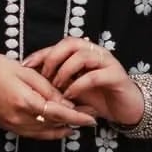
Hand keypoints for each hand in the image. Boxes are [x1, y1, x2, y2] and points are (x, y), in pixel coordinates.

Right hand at [0, 50, 97, 139]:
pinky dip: (46, 132)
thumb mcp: (25, 71)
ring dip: (60, 130)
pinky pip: (31, 133)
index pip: (59, 113)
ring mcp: (11, 124)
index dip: (78, 117)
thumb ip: (47, 88)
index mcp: (26, 102)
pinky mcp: (6, 126)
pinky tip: (54, 127)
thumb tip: (66, 102)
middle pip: (53, 126)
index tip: (93, 118)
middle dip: (73, 124)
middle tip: (89, 120)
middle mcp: (19, 118)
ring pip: (43, 133)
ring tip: (76, 126)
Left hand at [20, 37, 144, 128]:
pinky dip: (78, 85)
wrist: (126, 108)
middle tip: (44, 77)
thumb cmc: (98, 97)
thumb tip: (31, 80)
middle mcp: (96, 53)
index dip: (41, 53)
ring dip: (65, 71)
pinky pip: (94, 76)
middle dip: (53, 58)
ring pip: (82, 56)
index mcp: (85, 52)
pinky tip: (70, 96)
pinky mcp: (116, 76)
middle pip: (71, 43)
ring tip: (57, 87)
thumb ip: (57, 81)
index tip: (25, 65)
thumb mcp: (72, 88)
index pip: (60, 45)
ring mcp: (108, 63)